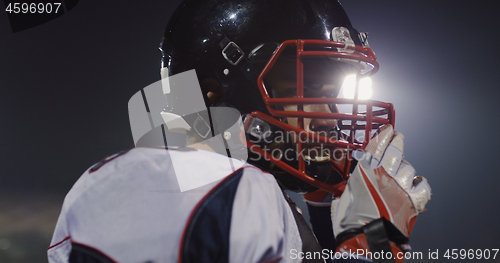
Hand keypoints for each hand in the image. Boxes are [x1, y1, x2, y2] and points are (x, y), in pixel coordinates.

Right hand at [332, 124, 430, 238]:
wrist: (367, 241)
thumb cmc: (351, 223)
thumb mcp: (344, 197)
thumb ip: (354, 186)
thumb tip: (355, 186)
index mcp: (364, 172)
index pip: (376, 145)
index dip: (383, 135)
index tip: (388, 129)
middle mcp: (384, 175)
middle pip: (395, 151)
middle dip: (398, 141)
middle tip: (398, 137)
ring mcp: (400, 187)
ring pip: (408, 168)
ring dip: (405, 169)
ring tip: (401, 173)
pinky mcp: (413, 201)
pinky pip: (422, 185)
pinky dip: (420, 183)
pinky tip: (416, 184)